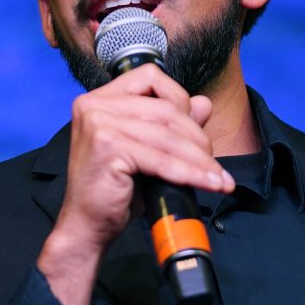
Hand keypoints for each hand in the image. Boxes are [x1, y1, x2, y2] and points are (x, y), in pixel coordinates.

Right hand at [37, 64, 234, 304]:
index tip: (199, 130)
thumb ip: (172, 124)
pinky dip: (189, 173)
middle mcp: (94, 104)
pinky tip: (207, 183)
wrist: (87, 225)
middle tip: (213, 164)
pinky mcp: (107, 146)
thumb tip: (203, 103)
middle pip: (165, 109)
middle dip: (197, 137)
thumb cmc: (114, 189)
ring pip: (167, 135)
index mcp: (100, 98)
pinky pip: (161, 159)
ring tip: (218, 178)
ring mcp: (98, 122)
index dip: (181, 101)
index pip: (151, 79)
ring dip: (199, 159)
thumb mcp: (147, 150)